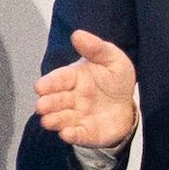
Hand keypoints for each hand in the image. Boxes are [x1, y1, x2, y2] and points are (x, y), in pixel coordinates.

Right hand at [33, 29, 137, 152]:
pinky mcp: (86, 132)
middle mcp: (72, 98)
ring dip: (55, 120)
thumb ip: (95, 48)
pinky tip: (66, 134)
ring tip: (48, 121)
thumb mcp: (112, 58)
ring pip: (63, 118)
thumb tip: (77, 34)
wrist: (128, 105)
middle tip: (41, 106)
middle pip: (57, 100)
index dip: (49, 83)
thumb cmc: (115, 80)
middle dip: (48, 103)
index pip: (59, 79)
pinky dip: (71, 135)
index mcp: (74, 78)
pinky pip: (78, 134)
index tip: (40, 87)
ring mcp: (78, 116)